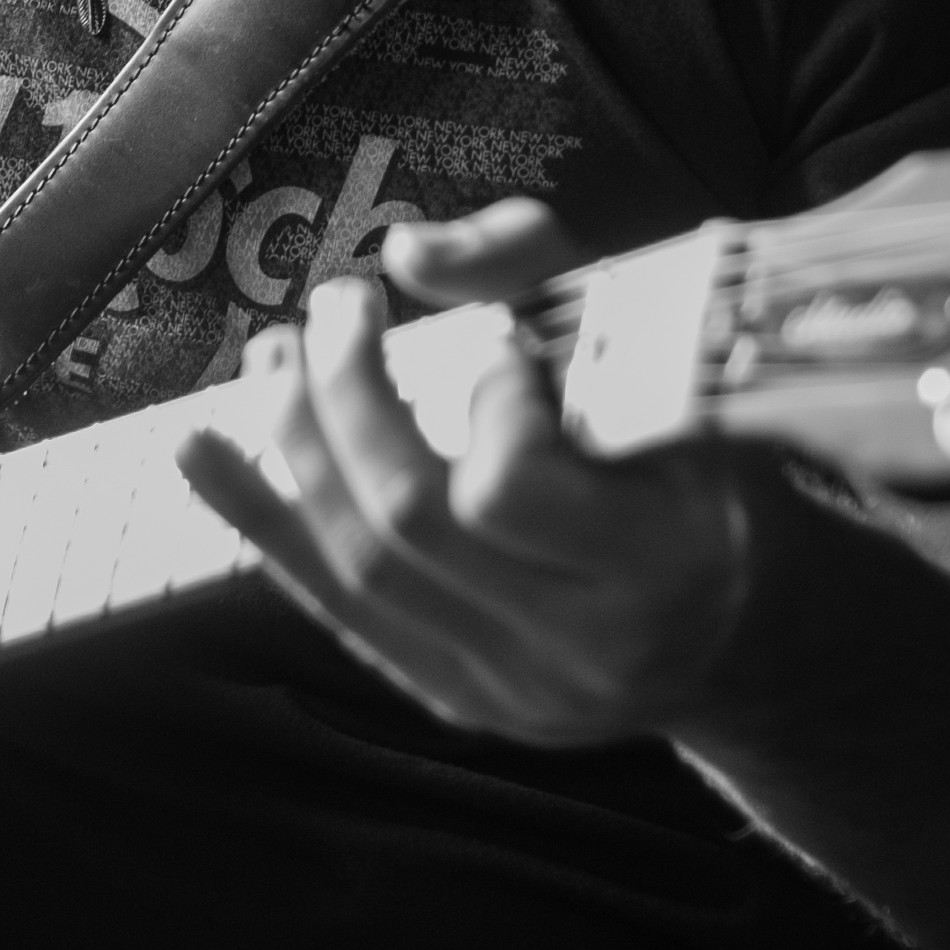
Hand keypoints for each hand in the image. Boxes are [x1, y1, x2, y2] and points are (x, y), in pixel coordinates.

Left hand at [177, 240, 763, 747]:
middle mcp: (582, 646)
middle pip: (411, 521)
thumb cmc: (706, 464)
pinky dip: (263, 521)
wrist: (748, 628)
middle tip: (341, 308)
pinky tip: (201, 452)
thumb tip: (409, 251)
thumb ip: (541, 274)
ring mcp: (511, 688)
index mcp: (660, 559)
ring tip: (275, 358)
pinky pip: (338, 608)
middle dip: (351, 397)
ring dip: (295, 445)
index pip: (512, 488)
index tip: (496, 343)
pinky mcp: (457, 697)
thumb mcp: (665, 354)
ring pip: (359, 567)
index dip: (480, 399)